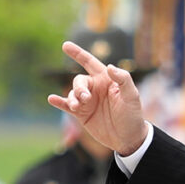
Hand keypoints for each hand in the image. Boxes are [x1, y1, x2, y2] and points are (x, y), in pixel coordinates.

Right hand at [49, 41, 149, 155]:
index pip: (90, 63)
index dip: (78, 53)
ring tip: (75, 107)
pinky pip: (66, 105)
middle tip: (85, 99)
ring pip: (72, 94)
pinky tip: (52, 99)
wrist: (128, 138)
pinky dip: (58, 102)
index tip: (65, 45)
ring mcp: (87, 101)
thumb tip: (109, 67)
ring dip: (71, 98)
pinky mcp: (81, 114)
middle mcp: (95, 88)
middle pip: (79, 81)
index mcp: (106, 80)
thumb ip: (123, 79)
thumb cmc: (132, 114)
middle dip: (79, 88)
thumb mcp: (132, 96)